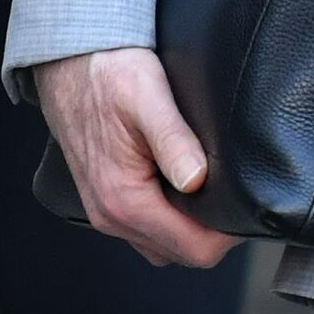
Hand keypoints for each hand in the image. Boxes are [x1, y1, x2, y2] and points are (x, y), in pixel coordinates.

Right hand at [36, 48, 238, 269]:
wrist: (66, 61)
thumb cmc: (107, 72)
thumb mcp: (148, 97)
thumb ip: (174, 141)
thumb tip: (198, 180)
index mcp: (124, 199)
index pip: (193, 249)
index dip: (228, 234)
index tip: (248, 205)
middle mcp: (110, 216)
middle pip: (181, 252)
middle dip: (213, 233)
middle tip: (237, 194)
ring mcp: (104, 210)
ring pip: (163, 243)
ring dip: (191, 226)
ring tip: (214, 189)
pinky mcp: (104, 197)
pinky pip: (146, 226)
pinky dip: (171, 216)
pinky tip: (186, 185)